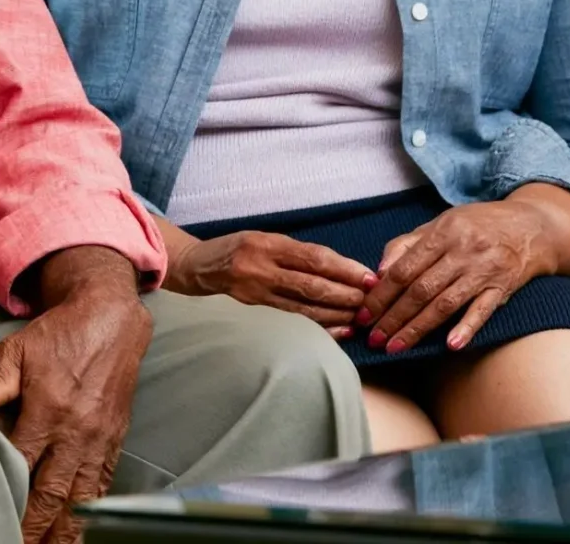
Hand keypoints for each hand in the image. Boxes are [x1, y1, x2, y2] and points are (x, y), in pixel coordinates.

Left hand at [0, 251, 152, 543]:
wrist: (108, 319)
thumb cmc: (58, 334)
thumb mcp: (18, 349)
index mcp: (48, 409)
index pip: (23, 464)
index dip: (10, 495)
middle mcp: (76, 430)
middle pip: (53, 492)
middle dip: (37, 526)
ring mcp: (98, 438)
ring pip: (81, 496)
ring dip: (66, 528)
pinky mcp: (114, 439)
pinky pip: (103, 483)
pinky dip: (91, 510)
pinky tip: (80, 528)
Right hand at [168, 231, 376, 336]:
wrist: (199, 266)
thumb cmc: (240, 248)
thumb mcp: (266, 238)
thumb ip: (298, 252)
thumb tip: (342, 269)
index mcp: (269, 244)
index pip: (315, 257)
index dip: (345, 269)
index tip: (369, 277)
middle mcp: (262, 267)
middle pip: (312, 285)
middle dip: (346, 295)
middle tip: (370, 302)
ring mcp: (257, 291)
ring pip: (305, 307)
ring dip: (337, 314)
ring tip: (360, 317)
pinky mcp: (254, 309)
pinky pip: (292, 320)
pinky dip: (318, 326)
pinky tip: (339, 331)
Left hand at [359, 200, 558, 353]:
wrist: (532, 226)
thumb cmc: (477, 225)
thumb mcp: (440, 224)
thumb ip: (407, 245)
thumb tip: (379, 272)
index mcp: (442, 234)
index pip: (403, 269)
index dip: (381, 294)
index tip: (364, 313)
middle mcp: (462, 252)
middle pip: (420, 290)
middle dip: (394, 317)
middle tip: (374, 338)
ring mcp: (484, 271)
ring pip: (445, 304)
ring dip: (418, 328)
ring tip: (396, 347)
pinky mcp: (504, 287)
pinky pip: (483, 310)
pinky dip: (467, 327)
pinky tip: (451, 345)